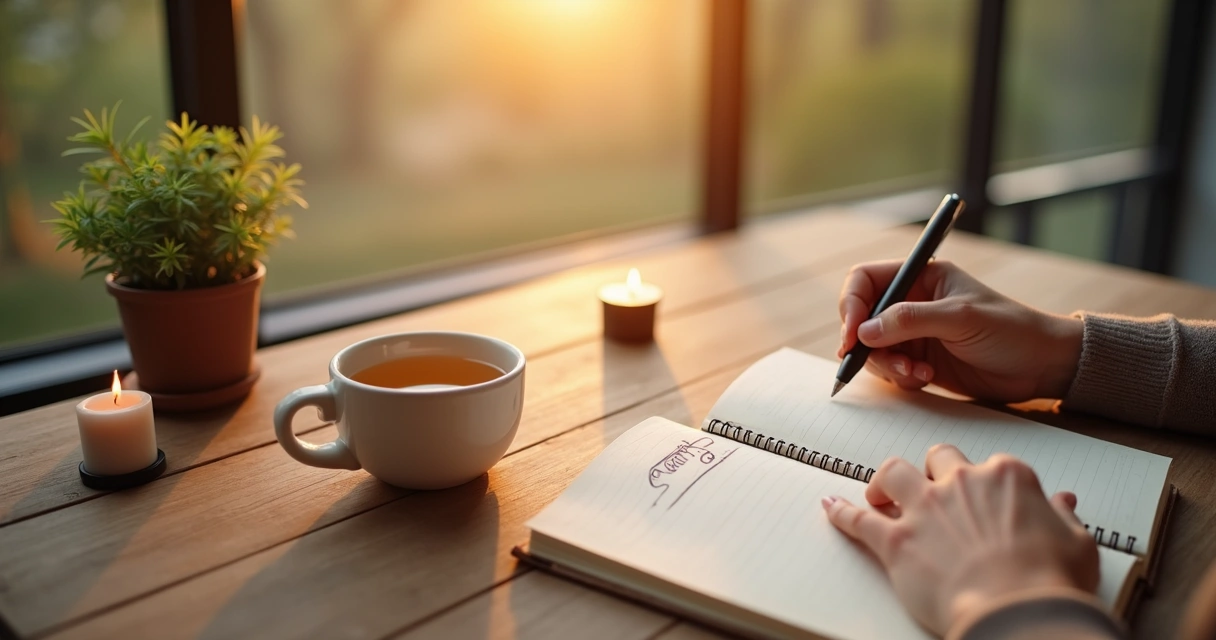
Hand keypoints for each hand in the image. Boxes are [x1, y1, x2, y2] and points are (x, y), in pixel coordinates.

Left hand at [822, 445, 1099, 635]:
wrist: (1018, 613)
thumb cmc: (1050, 584)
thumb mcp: (1076, 544)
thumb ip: (1064, 517)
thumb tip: (1062, 503)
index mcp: (1006, 477)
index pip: (990, 466)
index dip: (984, 485)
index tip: (984, 500)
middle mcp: (961, 482)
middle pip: (937, 458)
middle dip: (932, 470)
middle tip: (931, 490)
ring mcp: (924, 508)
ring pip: (893, 473)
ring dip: (885, 482)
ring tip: (881, 494)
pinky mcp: (895, 541)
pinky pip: (858, 519)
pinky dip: (841, 513)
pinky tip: (831, 507)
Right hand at [837, 260, 1083, 402]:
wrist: (1042, 366)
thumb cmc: (1010, 330)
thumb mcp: (960, 318)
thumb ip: (910, 321)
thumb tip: (864, 332)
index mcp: (922, 277)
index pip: (865, 281)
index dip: (852, 304)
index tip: (853, 333)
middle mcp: (912, 302)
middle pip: (862, 317)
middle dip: (865, 342)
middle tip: (879, 360)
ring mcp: (914, 333)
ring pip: (872, 347)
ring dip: (886, 363)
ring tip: (916, 372)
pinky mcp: (919, 360)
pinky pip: (890, 368)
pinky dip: (900, 376)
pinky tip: (925, 377)